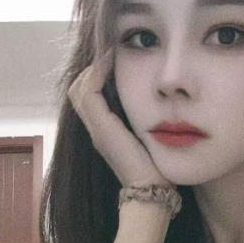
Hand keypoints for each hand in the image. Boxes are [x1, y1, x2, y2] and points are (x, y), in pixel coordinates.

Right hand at [68, 48, 175, 189]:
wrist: (150, 191)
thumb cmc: (156, 170)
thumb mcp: (151, 140)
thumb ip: (149, 124)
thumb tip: (164, 105)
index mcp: (105, 132)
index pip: (89, 96)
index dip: (97, 75)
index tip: (115, 57)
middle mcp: (96, 130)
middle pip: (79, 89)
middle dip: (92, 68)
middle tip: (109, 51)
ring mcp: (96, 129)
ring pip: (79, 88)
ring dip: (93, 67)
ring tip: (109, 52)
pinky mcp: (101, 129)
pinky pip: (88, 92)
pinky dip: (97, 74)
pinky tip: (112, 62)